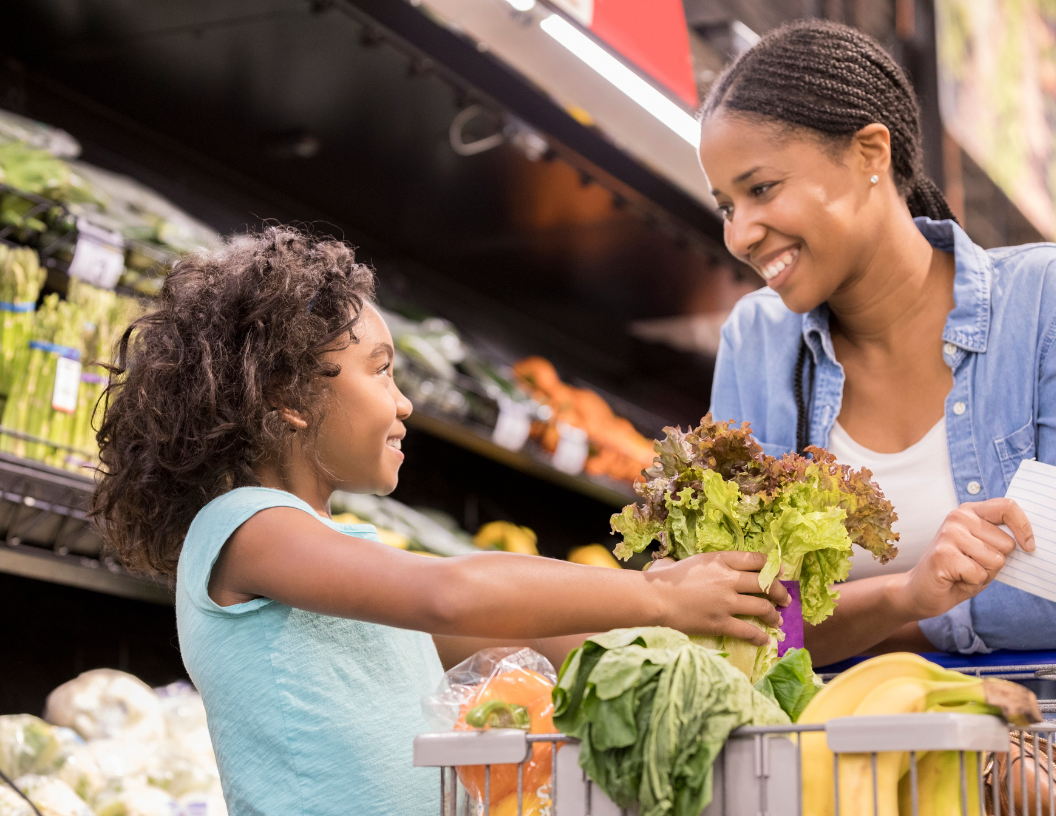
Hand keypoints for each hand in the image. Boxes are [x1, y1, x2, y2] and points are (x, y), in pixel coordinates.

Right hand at [644, 551, 789, 645]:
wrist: (655, 598)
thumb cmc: (665, 578)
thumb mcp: (689, 561)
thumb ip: (703, 563)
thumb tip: (696, 564)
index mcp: (720, 560)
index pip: (755, 560)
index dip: (771, 566)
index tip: (779, 572)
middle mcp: (728, 579)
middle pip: (765, 584)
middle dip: (779, 592)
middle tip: (784, 599)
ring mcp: (726, 602)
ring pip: (761, 607)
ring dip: (773, 615)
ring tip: (776, 619)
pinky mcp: (720, 623)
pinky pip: (747, 631)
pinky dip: (759, 636)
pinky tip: (764, 640)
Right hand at [897, 498, 1034, 619]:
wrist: (920, 591)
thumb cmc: (957, 571)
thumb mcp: (983, 551)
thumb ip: (1000, 541)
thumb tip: (1027, 543)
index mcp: (969, 512)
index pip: (1007, 507)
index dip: (1024, 527)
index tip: (1029, 546)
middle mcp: (958, 518)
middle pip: (1007, 543)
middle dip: (996, 562)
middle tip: (972, 565)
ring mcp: (948, 534)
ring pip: (995, 560)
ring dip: (984, 574)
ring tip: (963, 572)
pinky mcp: (943, 555)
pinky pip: (979, 574)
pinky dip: (972, 583)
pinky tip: (955, 579)